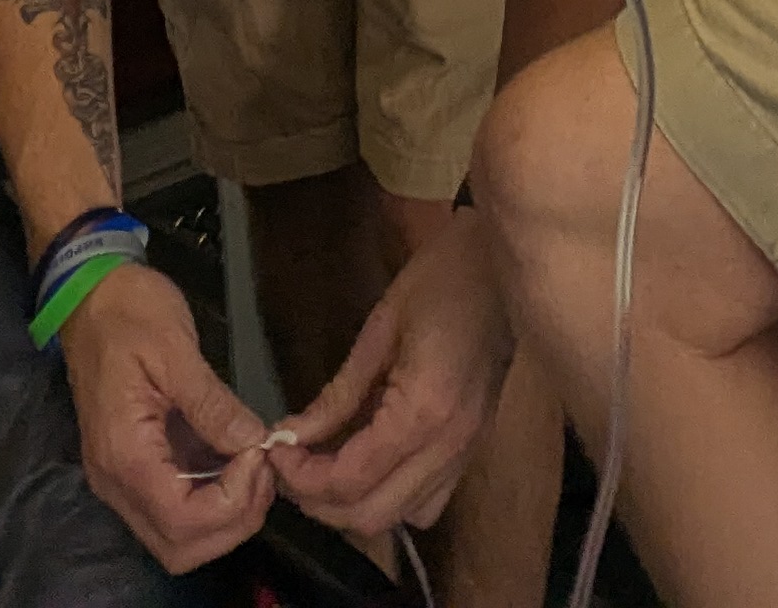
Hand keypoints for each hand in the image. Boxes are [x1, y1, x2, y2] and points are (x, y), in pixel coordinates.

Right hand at [56, 263, 274, 571]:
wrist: (89, 292)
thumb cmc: (129, 312)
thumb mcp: (175, 350)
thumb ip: (213, 405)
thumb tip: (255, 443)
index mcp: (124, 454)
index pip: (183, 521)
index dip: (232, 502)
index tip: (258, 453)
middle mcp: (117, 480)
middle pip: (180, 546)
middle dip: (234, 521)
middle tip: (263, 467)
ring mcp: (122, 477)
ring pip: (178, 536)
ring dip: (226, 515)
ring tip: (255, 463)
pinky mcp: (135, 465)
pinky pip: (175, 505)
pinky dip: (213, 497)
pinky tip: (237, 457)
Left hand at [270, 210, 513, 541]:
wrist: (504, 262)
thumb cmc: (442, 278)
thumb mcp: (379, 330)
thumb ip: (336, 395)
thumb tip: (290, 437)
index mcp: (424, 412)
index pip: (351, 478)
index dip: (302, 477)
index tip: (274, 454)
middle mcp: (450, 446)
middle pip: (373, 515)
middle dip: (320, 502)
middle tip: (291, 467)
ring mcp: (468, 450)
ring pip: (402, 516)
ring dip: (355, 506)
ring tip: (323, 468)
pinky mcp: (473, 445)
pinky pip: (429, 498)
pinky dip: (391, 496)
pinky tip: (368, 463)